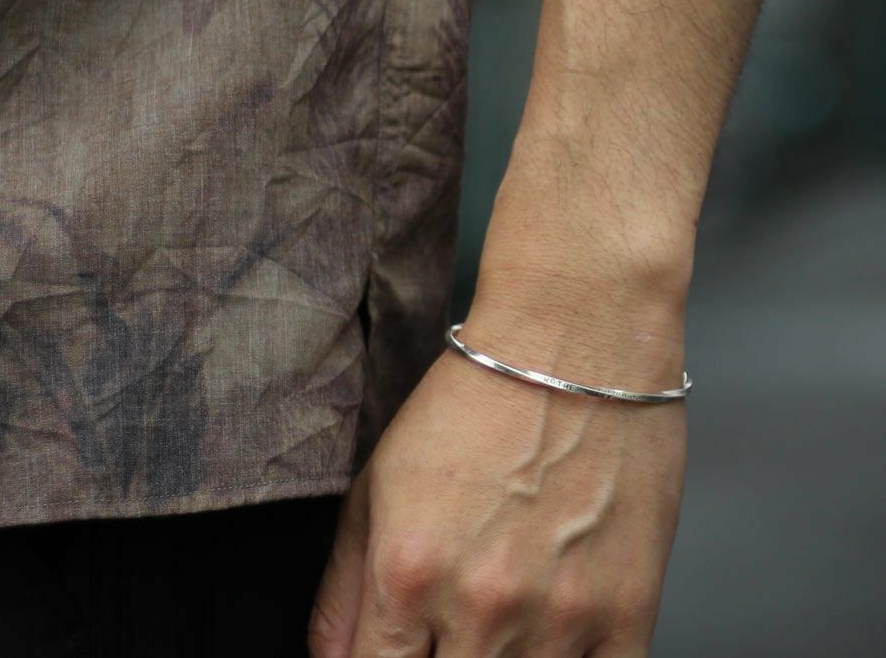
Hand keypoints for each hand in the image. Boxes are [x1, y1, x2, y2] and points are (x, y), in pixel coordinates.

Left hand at [308, 304, 686, 656]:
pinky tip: (550, 636)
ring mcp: (560, 617)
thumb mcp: (378, 483)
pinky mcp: (629, 612)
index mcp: (408, 573)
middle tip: (448, 629)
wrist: (574, 346)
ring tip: (500, 617)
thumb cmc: (477, 402)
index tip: (397, 650)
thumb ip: (343, 591)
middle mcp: (482, 607)